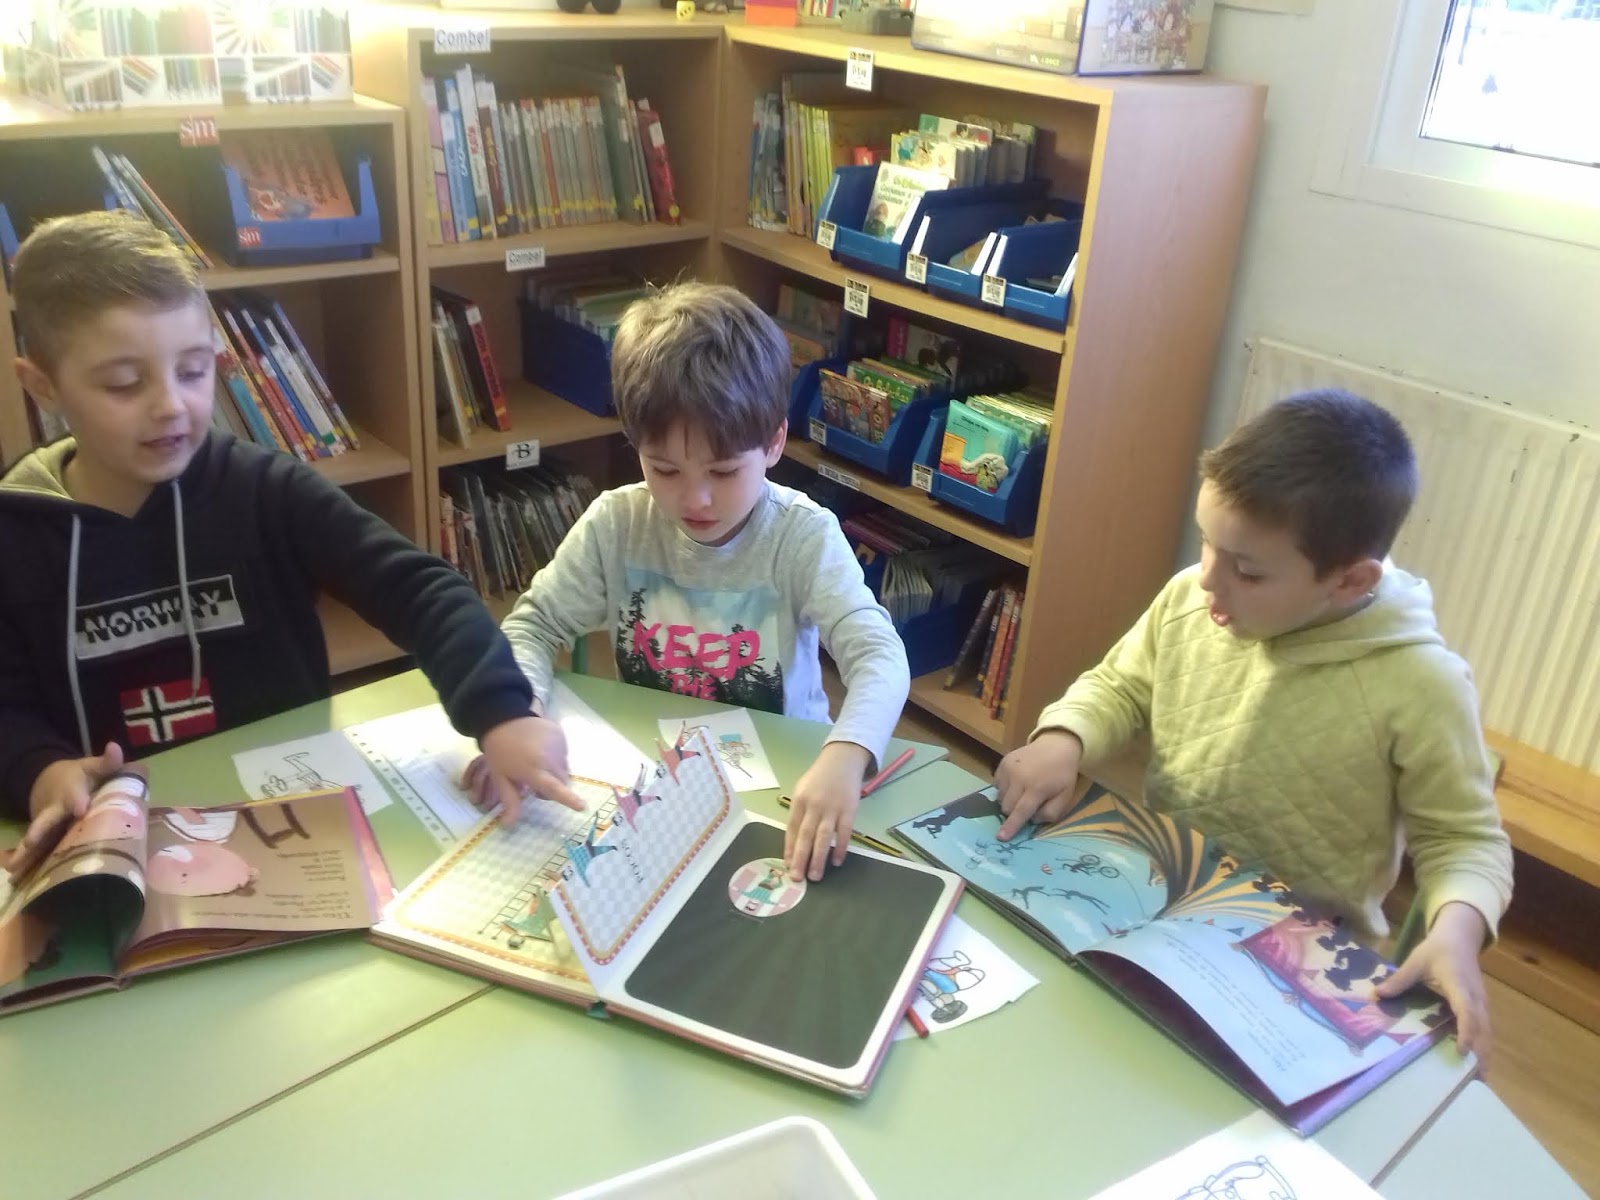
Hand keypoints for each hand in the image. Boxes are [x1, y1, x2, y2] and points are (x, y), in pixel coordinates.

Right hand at [12, 744, 136, 878]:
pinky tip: (14, 877)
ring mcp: (46, 826)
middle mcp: (55, 810)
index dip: (77, 800)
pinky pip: (35, 852)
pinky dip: (26, 863)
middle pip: (46, 821)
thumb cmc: (80, 777)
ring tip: (13, 867)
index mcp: (71, 791)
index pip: (74, 795)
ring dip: (26, 853)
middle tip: (31, 841)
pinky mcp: (44, 839)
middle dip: (40, 830)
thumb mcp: (93, 768)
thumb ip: (107, 762)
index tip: (80, 808)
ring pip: (36, 840)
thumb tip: (116, 747)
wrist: (50, 783)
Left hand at [462, 716, 585, 825]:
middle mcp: (549, 757)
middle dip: (553, 787)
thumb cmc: (500, 752)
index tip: (582, 807)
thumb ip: (510, 801)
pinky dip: (556, 756)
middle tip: (536, 783)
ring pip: (565, 768)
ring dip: (555, 772)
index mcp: (533, 770)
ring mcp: (557, 744)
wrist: (504, 719)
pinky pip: (564, 753)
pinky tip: (542, 750)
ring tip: (538, 763)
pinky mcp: (561, 734)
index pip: (553, 788)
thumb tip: (509, 826)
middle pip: (563, 781)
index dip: (568, 799)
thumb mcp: (501, 778)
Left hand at [784, 742, 871, 882]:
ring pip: (823, 837)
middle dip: (800, 858)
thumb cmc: (820, 778)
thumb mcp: (802, 790)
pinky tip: (836, 861)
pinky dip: (840, 847)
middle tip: (797, 878)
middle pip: (805, 836)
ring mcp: (832, 808)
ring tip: (815, 876)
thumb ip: (799, 813)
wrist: (842, 760)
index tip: (787, 865)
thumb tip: (794, 842)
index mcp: (799, 801)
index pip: (791, 829)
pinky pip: (844, 832)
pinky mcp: (849, 809)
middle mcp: (814, 805)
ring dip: (819, 858)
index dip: (789, 848)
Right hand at [994, 729, 1082, 839]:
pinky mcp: (1002, 763)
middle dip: (1014, 812)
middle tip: (1026, 805)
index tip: (1001, 838)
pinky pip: (997, 784)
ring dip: (1009, 800)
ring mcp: (1008, 769)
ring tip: (1022, 792)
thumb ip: (1051, 813)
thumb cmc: (1062, 774)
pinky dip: (1004, 789)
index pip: (1021, 812)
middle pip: (1007, 807)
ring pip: (1000, 797)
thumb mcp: (1066, 796)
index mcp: (1037, 788)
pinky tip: (1016, 783)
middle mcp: (1019, 778)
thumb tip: (1032, 820)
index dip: (1011, 826)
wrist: (1056, 745)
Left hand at [1375, 901, 1492, 1071]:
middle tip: (1473, 1078)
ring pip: (1487, 1031)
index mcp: (1459, 985)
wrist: (1459, 939)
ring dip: (1484, 1053)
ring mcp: (1481, 1003)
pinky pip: (1484, 1029)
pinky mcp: (1481, 1007)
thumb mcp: (1415, 961)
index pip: (1466, 1011)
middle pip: (1482, 1028)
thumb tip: (1377, 994)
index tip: (1462, 1051)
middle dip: (1480, 1052)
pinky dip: (1482, 1045)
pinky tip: (1476, 1063)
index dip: (1466, 1031)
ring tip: (1478, 1079)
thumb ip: (1399, 979)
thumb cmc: (1437, 950)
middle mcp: (1475, 998)